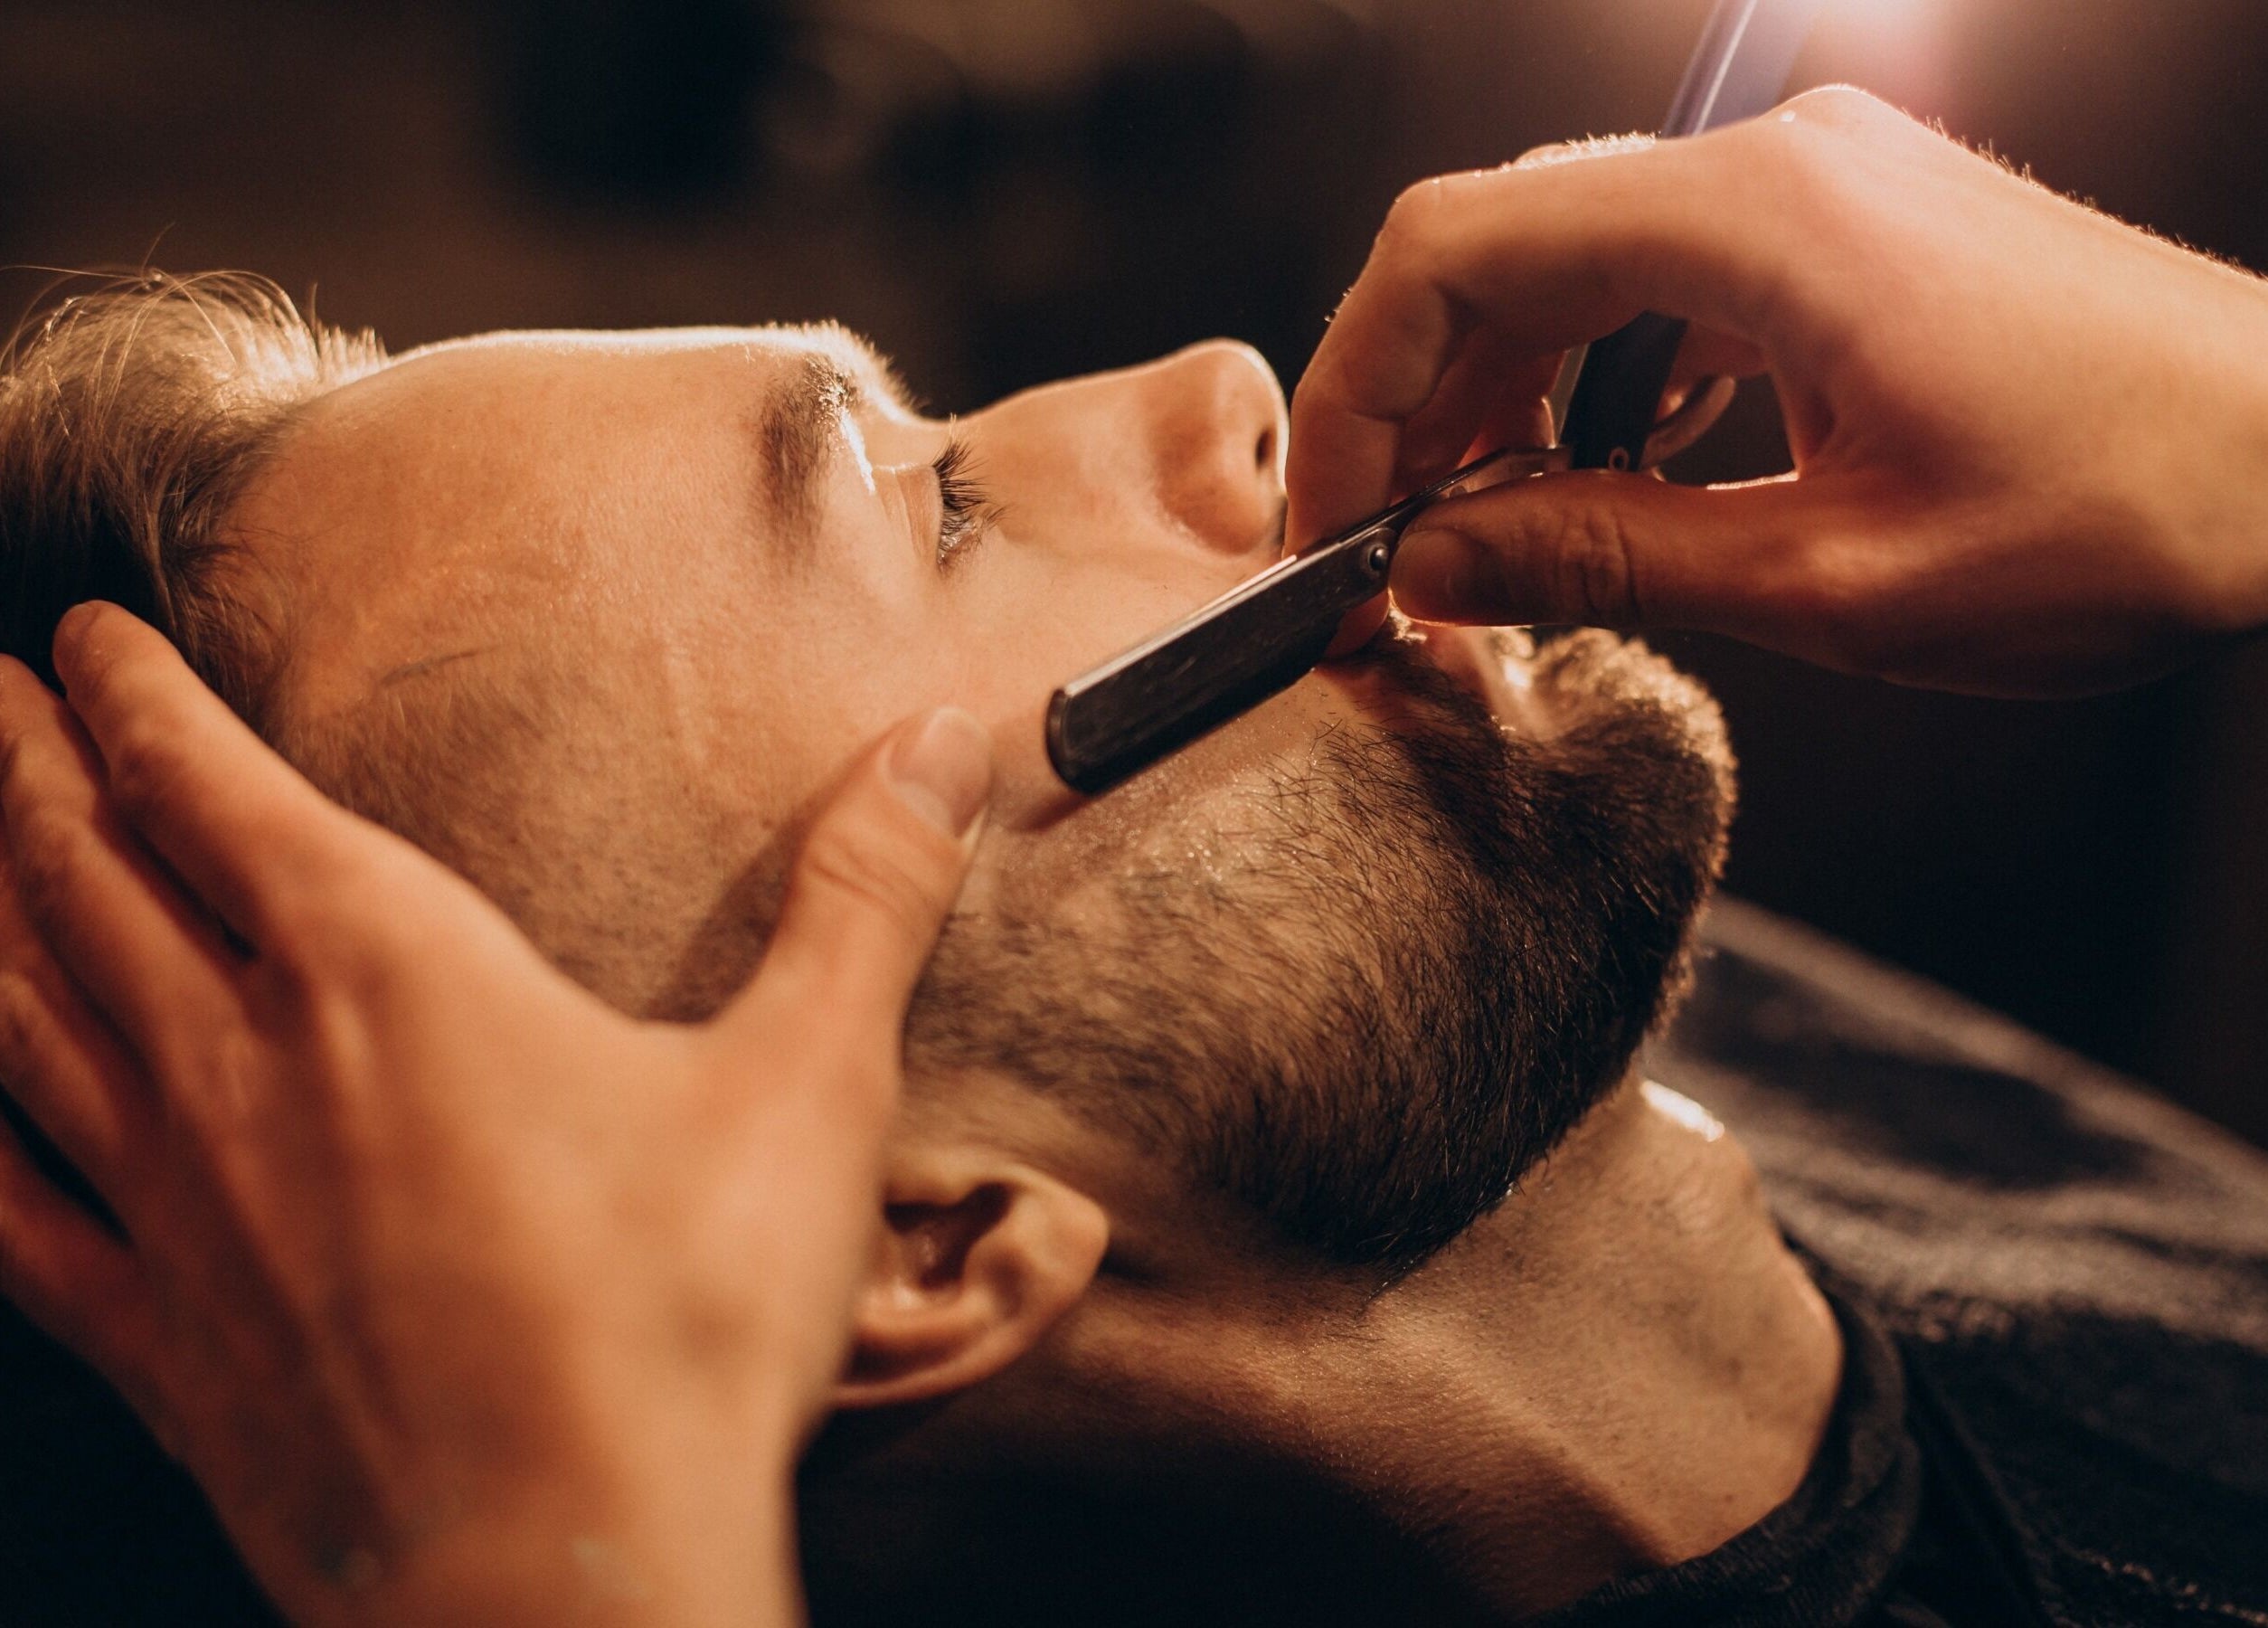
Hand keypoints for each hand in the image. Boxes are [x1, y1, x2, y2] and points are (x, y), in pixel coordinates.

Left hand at [0, 603, 991, 1626]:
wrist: (561, 1571)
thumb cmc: (682, 1322)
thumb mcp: (812, 1082)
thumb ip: (868, 896)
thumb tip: (948, 740)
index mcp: (387, 973)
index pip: (210, 790)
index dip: (137, 696)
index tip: (85, 633)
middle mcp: (245, 1066)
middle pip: (83, 876)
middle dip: (26, 767)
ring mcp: (180, 1210)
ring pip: (21, 1018)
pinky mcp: (158, 1346)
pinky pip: (14, 1217)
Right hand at [1288, 88, 2267, 695]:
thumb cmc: (2135, 515)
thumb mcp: (1834, 579)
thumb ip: (1602, 556)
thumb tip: (1435, 559)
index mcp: (1761, 222)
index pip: (1457, 250)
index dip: (1357, 386)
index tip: (1334, 512)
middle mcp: (1781, 167)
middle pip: (1500, 242)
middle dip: (1417, 399)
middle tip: (1397, 550)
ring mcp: (1823, 187)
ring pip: (1574, 258)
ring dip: (1503, 394)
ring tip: (1489, 536)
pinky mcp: (1856, 230)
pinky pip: (1666, 276)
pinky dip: (1597, 377)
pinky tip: (1601, 478)